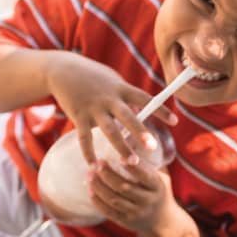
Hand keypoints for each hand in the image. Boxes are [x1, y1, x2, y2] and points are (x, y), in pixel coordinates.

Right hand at [45, 52, 176, 163]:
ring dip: (121, 147)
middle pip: (128, 117)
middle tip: (153, 147)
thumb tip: (144, 113)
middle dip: (140, 132)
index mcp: (121, 89)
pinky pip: (84, 138)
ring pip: (109, 131)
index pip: (145, 99)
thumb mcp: (114, 81)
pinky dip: (88, 153)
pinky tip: (94, 166)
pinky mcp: (78, 116)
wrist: (62, 69)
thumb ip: (128, 98)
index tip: (175, 122)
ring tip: (132, 162)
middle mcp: (109, 99)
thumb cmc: (94, 77)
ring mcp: (93, 108)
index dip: (160, 110)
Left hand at [87, 161, 176, 234]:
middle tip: (98, 162)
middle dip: (108, 174)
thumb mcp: (161, 177)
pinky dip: (97, 200)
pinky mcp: (126, 221)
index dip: (133, 168)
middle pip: (125, 187)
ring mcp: (136, 212)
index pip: (145, 176)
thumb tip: (132, 139)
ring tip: (89, 174)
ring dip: (99, 186)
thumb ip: (149, 163)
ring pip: (114, 199)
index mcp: (157, 187)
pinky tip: (90, 189)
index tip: (121, 157)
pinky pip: (108, 211)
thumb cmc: (158, 191)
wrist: (162, 221)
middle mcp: (148, 200)